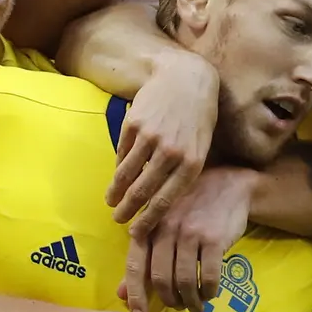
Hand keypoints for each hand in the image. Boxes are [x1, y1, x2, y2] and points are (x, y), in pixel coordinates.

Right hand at [109, 52, 218, 238]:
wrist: (185, 77)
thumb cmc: (198, 117)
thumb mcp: (201, 146)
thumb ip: (184, 173)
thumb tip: (162, 202)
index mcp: (192, 163)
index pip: (165, 201)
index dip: (148, 221)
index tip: (136, 233)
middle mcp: (171, 152)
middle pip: (142, 192)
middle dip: (127, 210)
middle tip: (117, 220)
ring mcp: (150, 137)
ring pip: (127, 174)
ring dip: (116, 192)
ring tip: (111, 201)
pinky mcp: (134, 124)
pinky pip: (122, 152)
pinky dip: (119, 166)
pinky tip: (117, 175)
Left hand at [119, 166, 255, 311]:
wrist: (229, 184)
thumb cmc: (191, 205)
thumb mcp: (163, 224)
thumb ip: (143, 257)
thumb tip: (120, 294)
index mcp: (149, 224)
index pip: (135, 265)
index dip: (135, 294)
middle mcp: (166, 227)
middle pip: (160, 278)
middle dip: (169, 300)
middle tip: (177, 306)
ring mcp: (190, 232)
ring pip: (184, 281)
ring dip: (189, 300)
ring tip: (194, 305)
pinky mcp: (214, 238)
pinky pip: (208, 277)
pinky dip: (208, 292)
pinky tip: (209, 293)